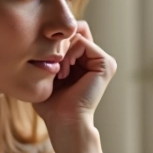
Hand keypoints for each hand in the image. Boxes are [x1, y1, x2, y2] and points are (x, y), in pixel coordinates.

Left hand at [32, 20, 116, 137]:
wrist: (63, 120)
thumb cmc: (52, 104)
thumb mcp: (47, 73)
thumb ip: (50, 53)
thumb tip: (46, 32)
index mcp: (85, 62)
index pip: (69, 35)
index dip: (54, 43)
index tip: (47, 65)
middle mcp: (96, 60)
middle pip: (74, 31)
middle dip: (58, 46)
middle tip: (53, 69)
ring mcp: (103, 61)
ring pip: (76, 36)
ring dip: (62, 53)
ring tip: (59, 74)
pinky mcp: (106, 63)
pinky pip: (82, 42)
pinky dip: (69, 54)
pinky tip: (65, 72)